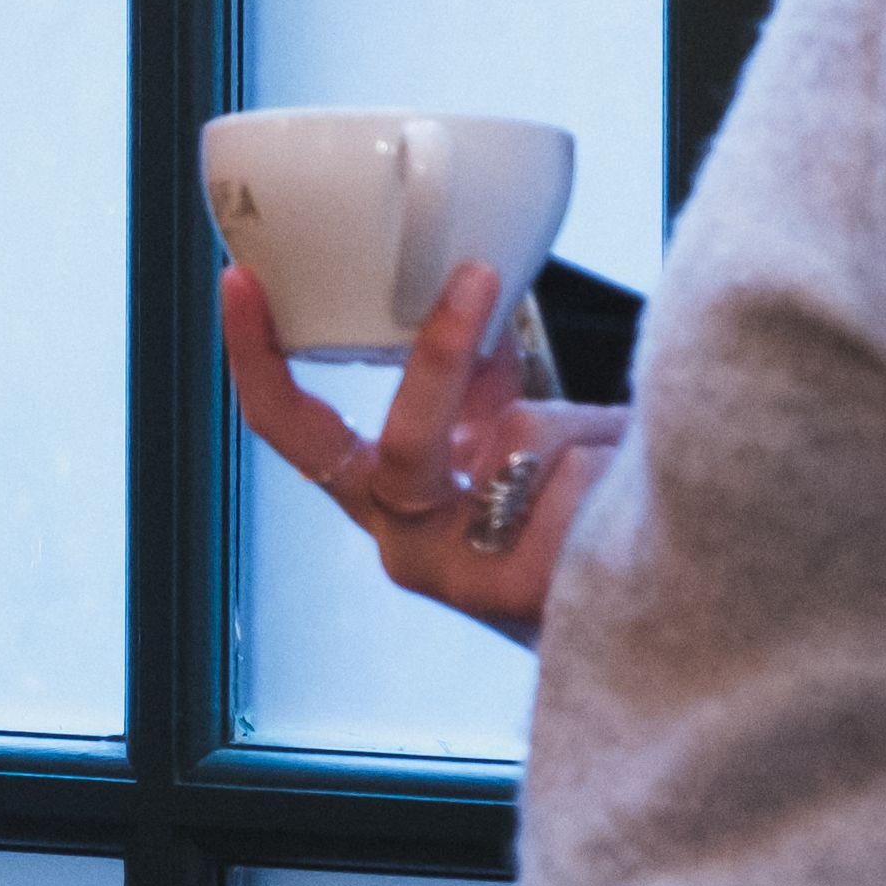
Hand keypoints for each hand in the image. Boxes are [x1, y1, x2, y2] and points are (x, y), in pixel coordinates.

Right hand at [220, 259, 622, 645]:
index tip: (242, 284)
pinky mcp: (529, 588)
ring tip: (607, 470)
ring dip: (581, 428)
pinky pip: (577, 472)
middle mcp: (411, 548)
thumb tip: (468, 291)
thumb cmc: (567, 526)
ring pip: (523, 437)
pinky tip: (622, 501)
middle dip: (439, 357)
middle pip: (402, 441)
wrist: (643, 610)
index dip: (257, 361)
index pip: (297, 435)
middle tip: (474, 275)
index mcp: (389, 504)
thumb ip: (476, 386)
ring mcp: (466, 577)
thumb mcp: (503, 445)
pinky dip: (612, 460)